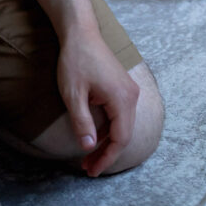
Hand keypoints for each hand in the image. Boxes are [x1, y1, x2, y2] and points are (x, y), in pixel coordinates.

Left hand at [57, 29, 139, 176]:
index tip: (91, 171)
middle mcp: (132, 96)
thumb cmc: (77, 62)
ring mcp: (129, 91)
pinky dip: (109, 129)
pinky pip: (120, 115)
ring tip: (87, 157)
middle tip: (87, 168)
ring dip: (107, 142)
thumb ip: (82, 123)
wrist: (82, 34)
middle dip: (107, 153)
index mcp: (122, 99)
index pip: (120, 137)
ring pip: (123, 125)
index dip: (107, 157)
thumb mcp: (73, 96)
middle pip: (124, 133)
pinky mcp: (123, 88)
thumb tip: (88, 147)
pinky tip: (94, 136)